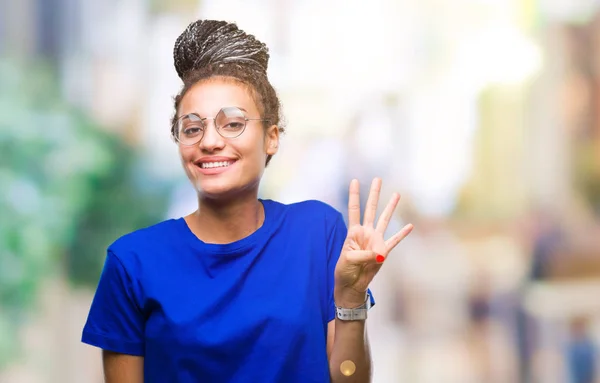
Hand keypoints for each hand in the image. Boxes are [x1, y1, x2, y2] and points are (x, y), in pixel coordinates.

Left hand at [334, 178, 412, 306]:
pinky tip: (410, 226)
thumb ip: (364, 254)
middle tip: (378, 179)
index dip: (354, 195)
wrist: (351, 285)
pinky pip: (394, 241)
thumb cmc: (345, 271)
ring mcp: (376, 241)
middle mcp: (366, 233)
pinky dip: (402, 234)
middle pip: (371, 209)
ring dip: (390, 208)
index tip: (355, 180)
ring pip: (384, 220)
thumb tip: (381, 253)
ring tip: (397, 194)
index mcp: (353, 232)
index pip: (354, 209)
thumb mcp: (348, 260)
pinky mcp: (384, 252)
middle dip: (374, 194)